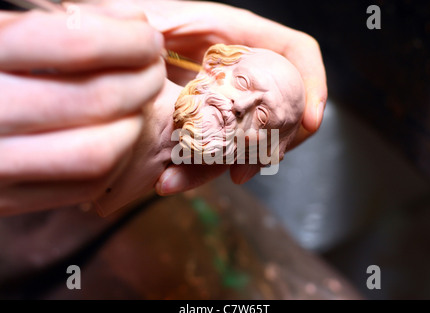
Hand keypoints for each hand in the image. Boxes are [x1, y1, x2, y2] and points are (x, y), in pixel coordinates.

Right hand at [0, 4, 164, 215]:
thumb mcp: (1, 33)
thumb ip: (63, 25)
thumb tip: (135, 23)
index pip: (75, 42)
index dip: (128, 40)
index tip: (150, 39)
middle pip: (96, 100)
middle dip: (143, 81)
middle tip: (153, 70)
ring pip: (98, 152)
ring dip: (134, 124)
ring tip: (137, 105)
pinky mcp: (8, 199)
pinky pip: (87, 185)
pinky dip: (118, 159)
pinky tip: (118, 136)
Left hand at [141, 0, 326, 193]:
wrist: (115, 56)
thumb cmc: (135, 25)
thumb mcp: (149, 16)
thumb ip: (157, 23)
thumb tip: (157, 36)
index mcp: (237, 37)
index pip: (296, 52)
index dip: (314, 83)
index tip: (313, 119)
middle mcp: (239, 70)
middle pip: (281, 106)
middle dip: (274, 143)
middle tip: (246, 169)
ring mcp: (226, 99)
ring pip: (247, 137)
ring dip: (232, 164)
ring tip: (203, 178)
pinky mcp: (206, 122)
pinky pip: (217, 149)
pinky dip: (202, 168)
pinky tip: (176, 177)